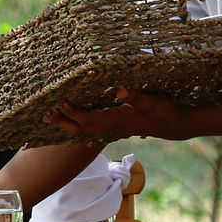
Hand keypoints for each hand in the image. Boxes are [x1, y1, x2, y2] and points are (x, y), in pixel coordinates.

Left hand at [49, 88, 187, 139]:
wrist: (176, 125)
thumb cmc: (164, 111)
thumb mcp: (152, 101)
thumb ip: (135, 96)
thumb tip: (118, 91)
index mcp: (117, 119)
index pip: (89, 119)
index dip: (73, 114)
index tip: (60, 104)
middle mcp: (112, 127)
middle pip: (81, 128)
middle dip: (63, 123)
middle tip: (45, 115)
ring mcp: (115, 129)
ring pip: (86, 130)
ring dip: (69, 125)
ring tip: (52, 118)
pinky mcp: (118, 127)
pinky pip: (94, 130)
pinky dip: (81, 127)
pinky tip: (74, 124)